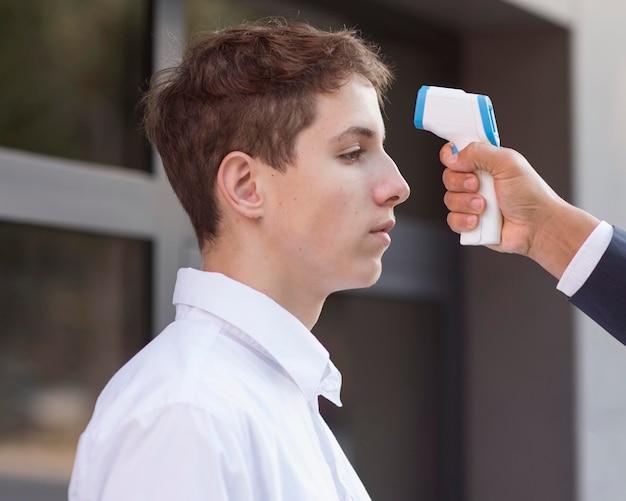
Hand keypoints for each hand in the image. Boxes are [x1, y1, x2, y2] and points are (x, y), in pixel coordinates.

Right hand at [440, 142, 599, 278]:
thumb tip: (452, 156)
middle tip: (478, 185)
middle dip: (461, 183)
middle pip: (448, 177)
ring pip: (449, 200)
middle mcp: (476, 182)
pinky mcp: (469, 222)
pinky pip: (452, 220)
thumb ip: (478, 152)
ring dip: (466, 204)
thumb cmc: (530, 195)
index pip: (457, 154)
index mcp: (485, 164)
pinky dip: (464, 221)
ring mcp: (471, 203)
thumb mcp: (507, 163)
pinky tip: (480, 221)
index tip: (457, 160)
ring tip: (485, 207)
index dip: (451, 156)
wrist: (536, 227)